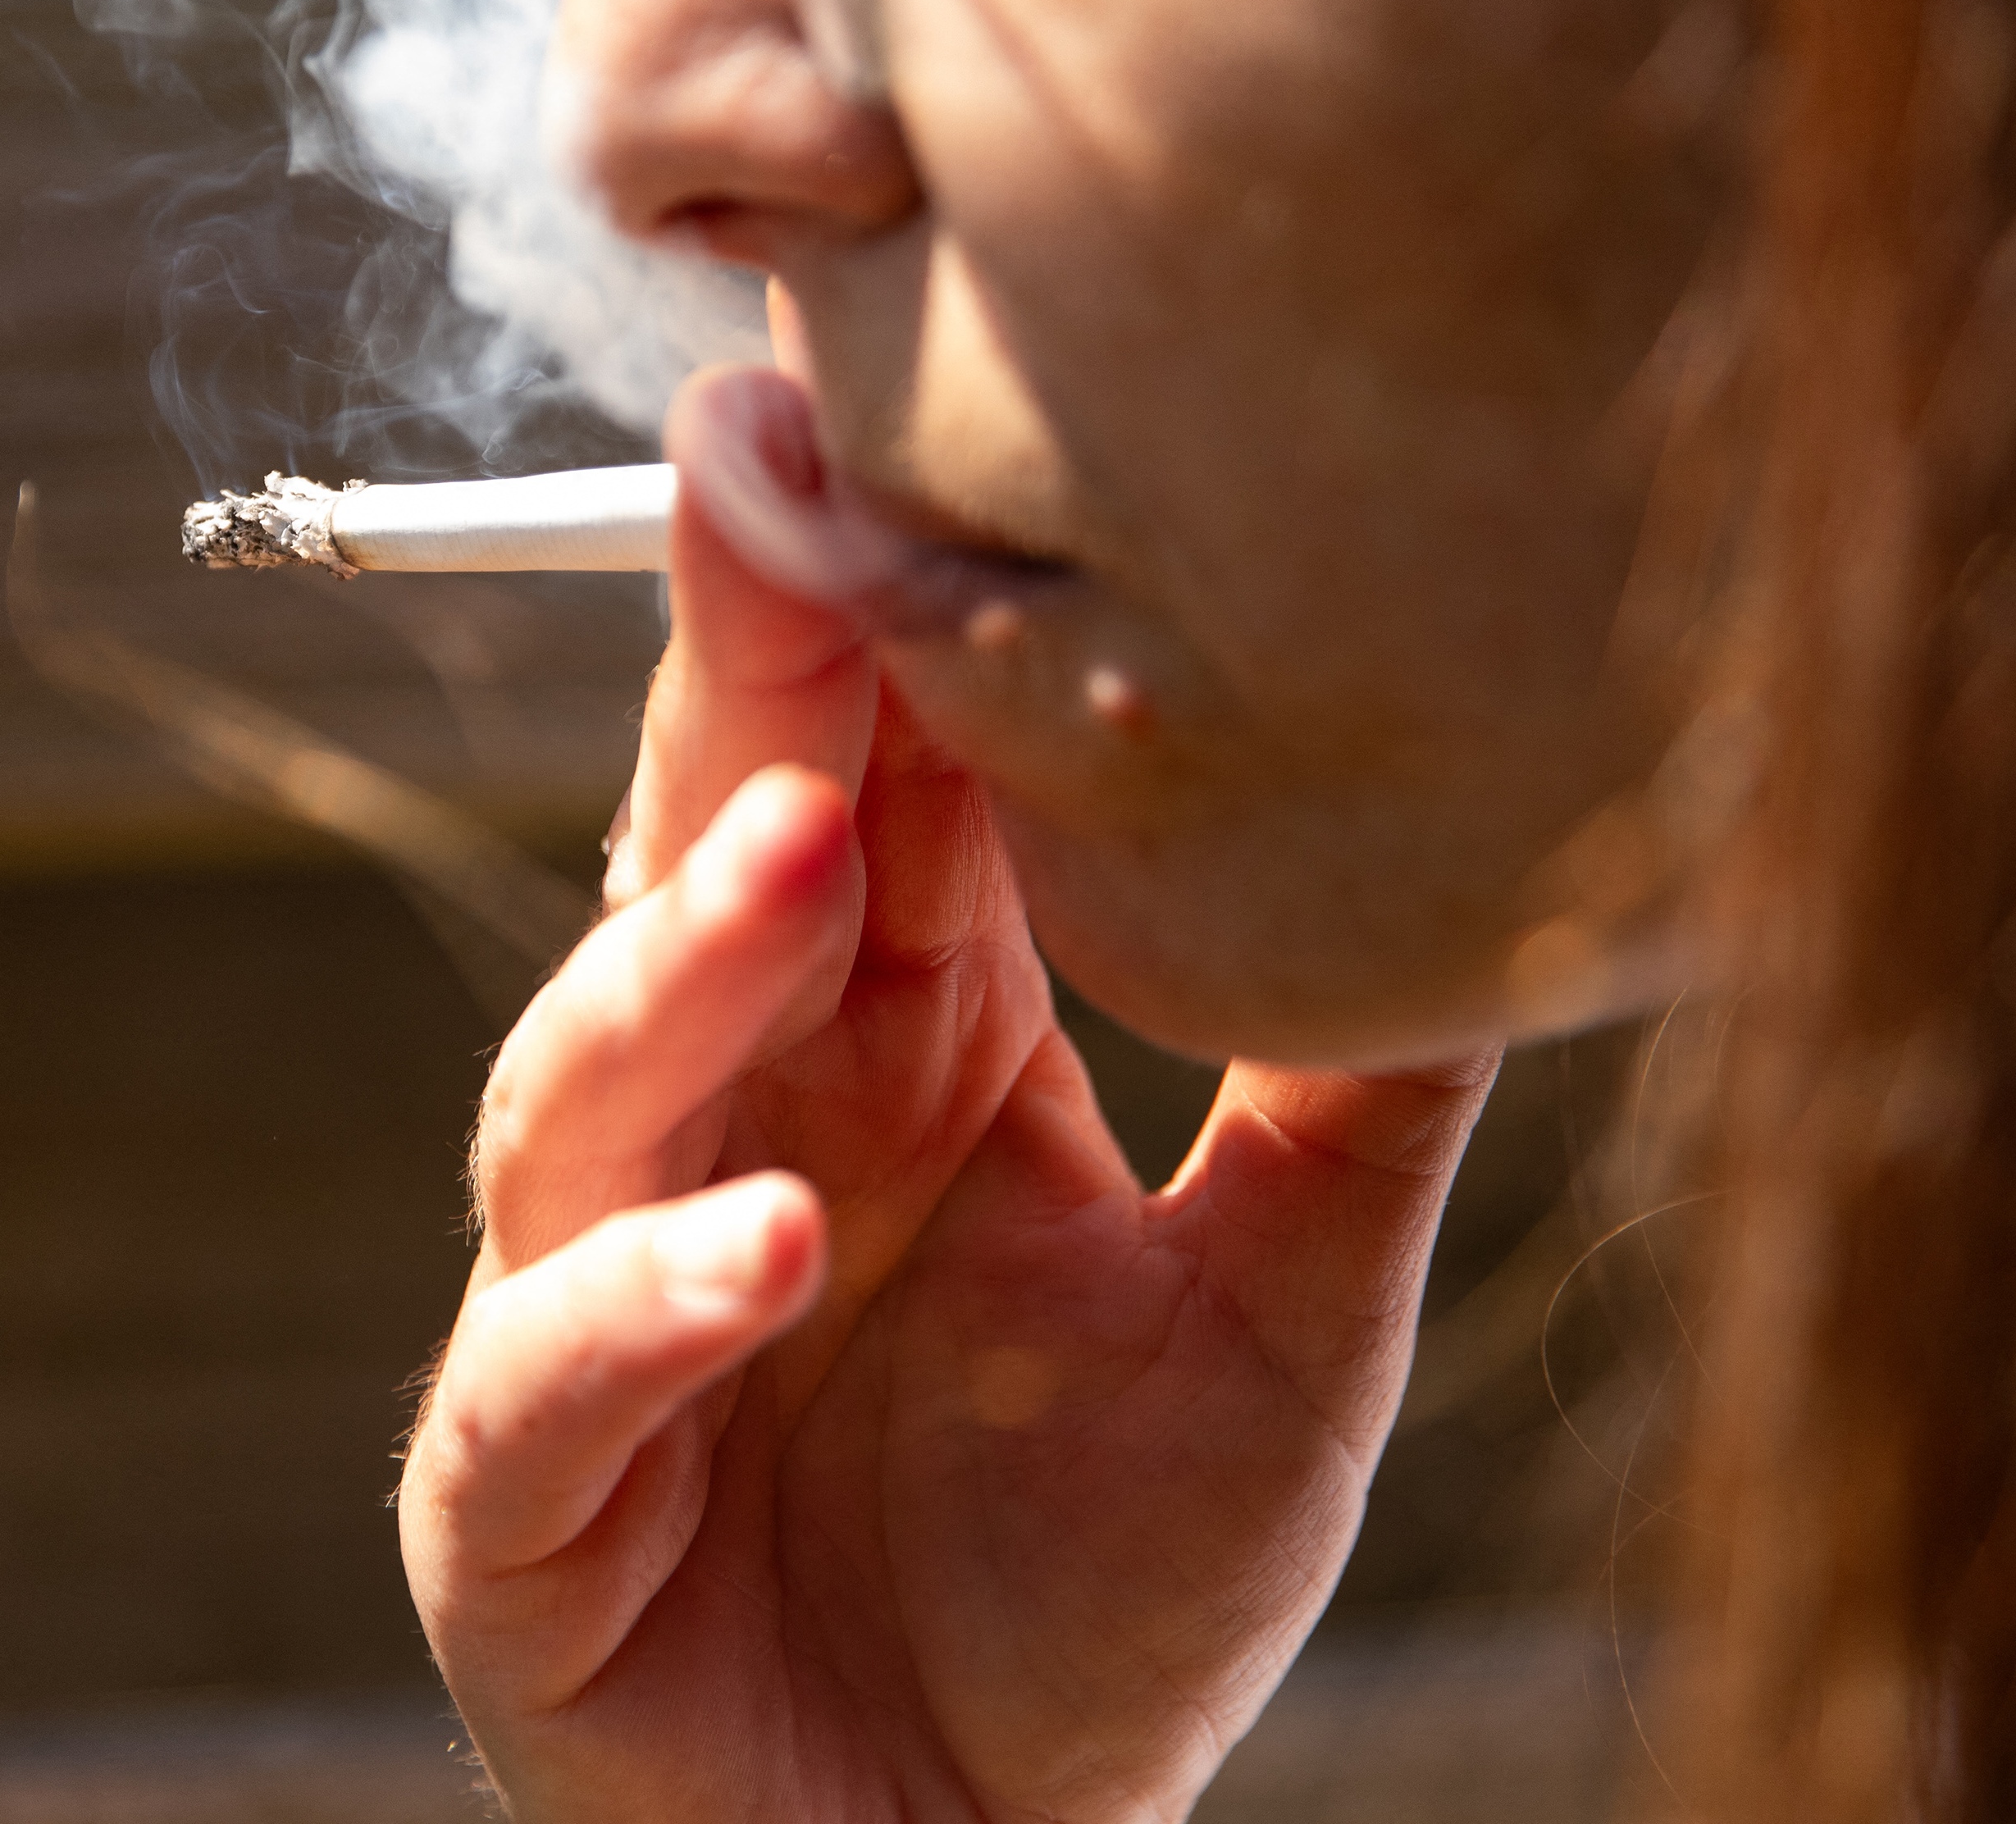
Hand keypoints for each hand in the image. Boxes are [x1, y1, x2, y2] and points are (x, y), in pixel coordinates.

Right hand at [398, 459, 1498, 1821]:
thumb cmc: (1109, 1595)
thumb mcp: (1286, 1324)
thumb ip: (1355, 1099)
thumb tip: (1497, 844)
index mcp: (889, 1054)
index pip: (863, 789)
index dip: (868, 618)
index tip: (886, 420)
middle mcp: (722, 1131)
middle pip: (694, 864)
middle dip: (732, 679)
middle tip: (766, 489)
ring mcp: (592, 1302)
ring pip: (584, 1081)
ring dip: (680, 958)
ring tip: (804, 850)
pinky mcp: (518, 1503)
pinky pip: (539, 1373)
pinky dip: (639, 1301)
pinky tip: (778, 1240)